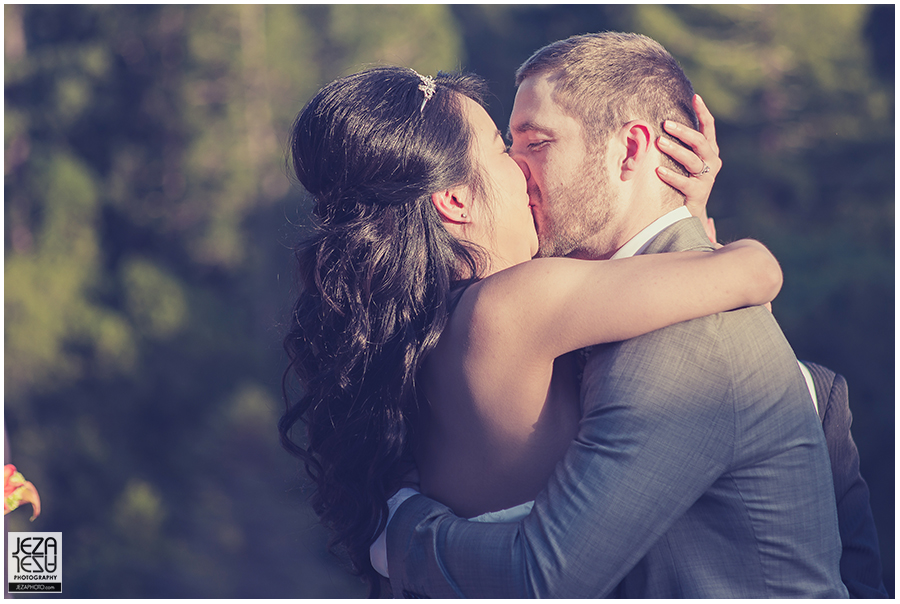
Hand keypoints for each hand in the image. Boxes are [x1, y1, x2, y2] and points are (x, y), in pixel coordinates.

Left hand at [655, 95, 721, 239]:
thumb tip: (658, 123)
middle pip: (700, 142)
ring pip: (692, 160)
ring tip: (659, 142)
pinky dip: (671, 176)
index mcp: (709, 151)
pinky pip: (685, 182)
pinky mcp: (699, 194)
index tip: (695, 97)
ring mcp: (707, 178)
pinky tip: (658, 171)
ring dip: (675, 150)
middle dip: (683, 131)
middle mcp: (712, 162)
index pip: (708, 128)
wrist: (687, 215)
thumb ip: (678, 145)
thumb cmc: (681, 182)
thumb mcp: (682, 162)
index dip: (703, 112)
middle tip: (665, 124)